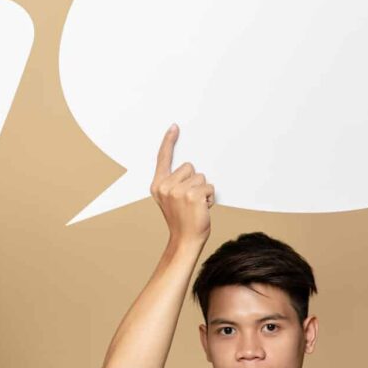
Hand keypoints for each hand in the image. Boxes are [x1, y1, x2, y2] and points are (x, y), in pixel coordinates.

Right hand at [151, 124, 213, 247]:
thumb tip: (189, 169)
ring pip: (201, 177)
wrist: (185, 240)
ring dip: (203, 190)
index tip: (175, 127)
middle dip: (194, 181)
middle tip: (189, 200)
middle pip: (189, 167)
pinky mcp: (192, 195)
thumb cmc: (181, 220)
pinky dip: (210, 198)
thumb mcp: (170, 199)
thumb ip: (173, 183)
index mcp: (158, 185)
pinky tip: (202, 208)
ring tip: (196, 206)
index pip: (163, 158)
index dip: (168, 141)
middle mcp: (165, 186)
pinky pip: (209, 187)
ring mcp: (178, 191)